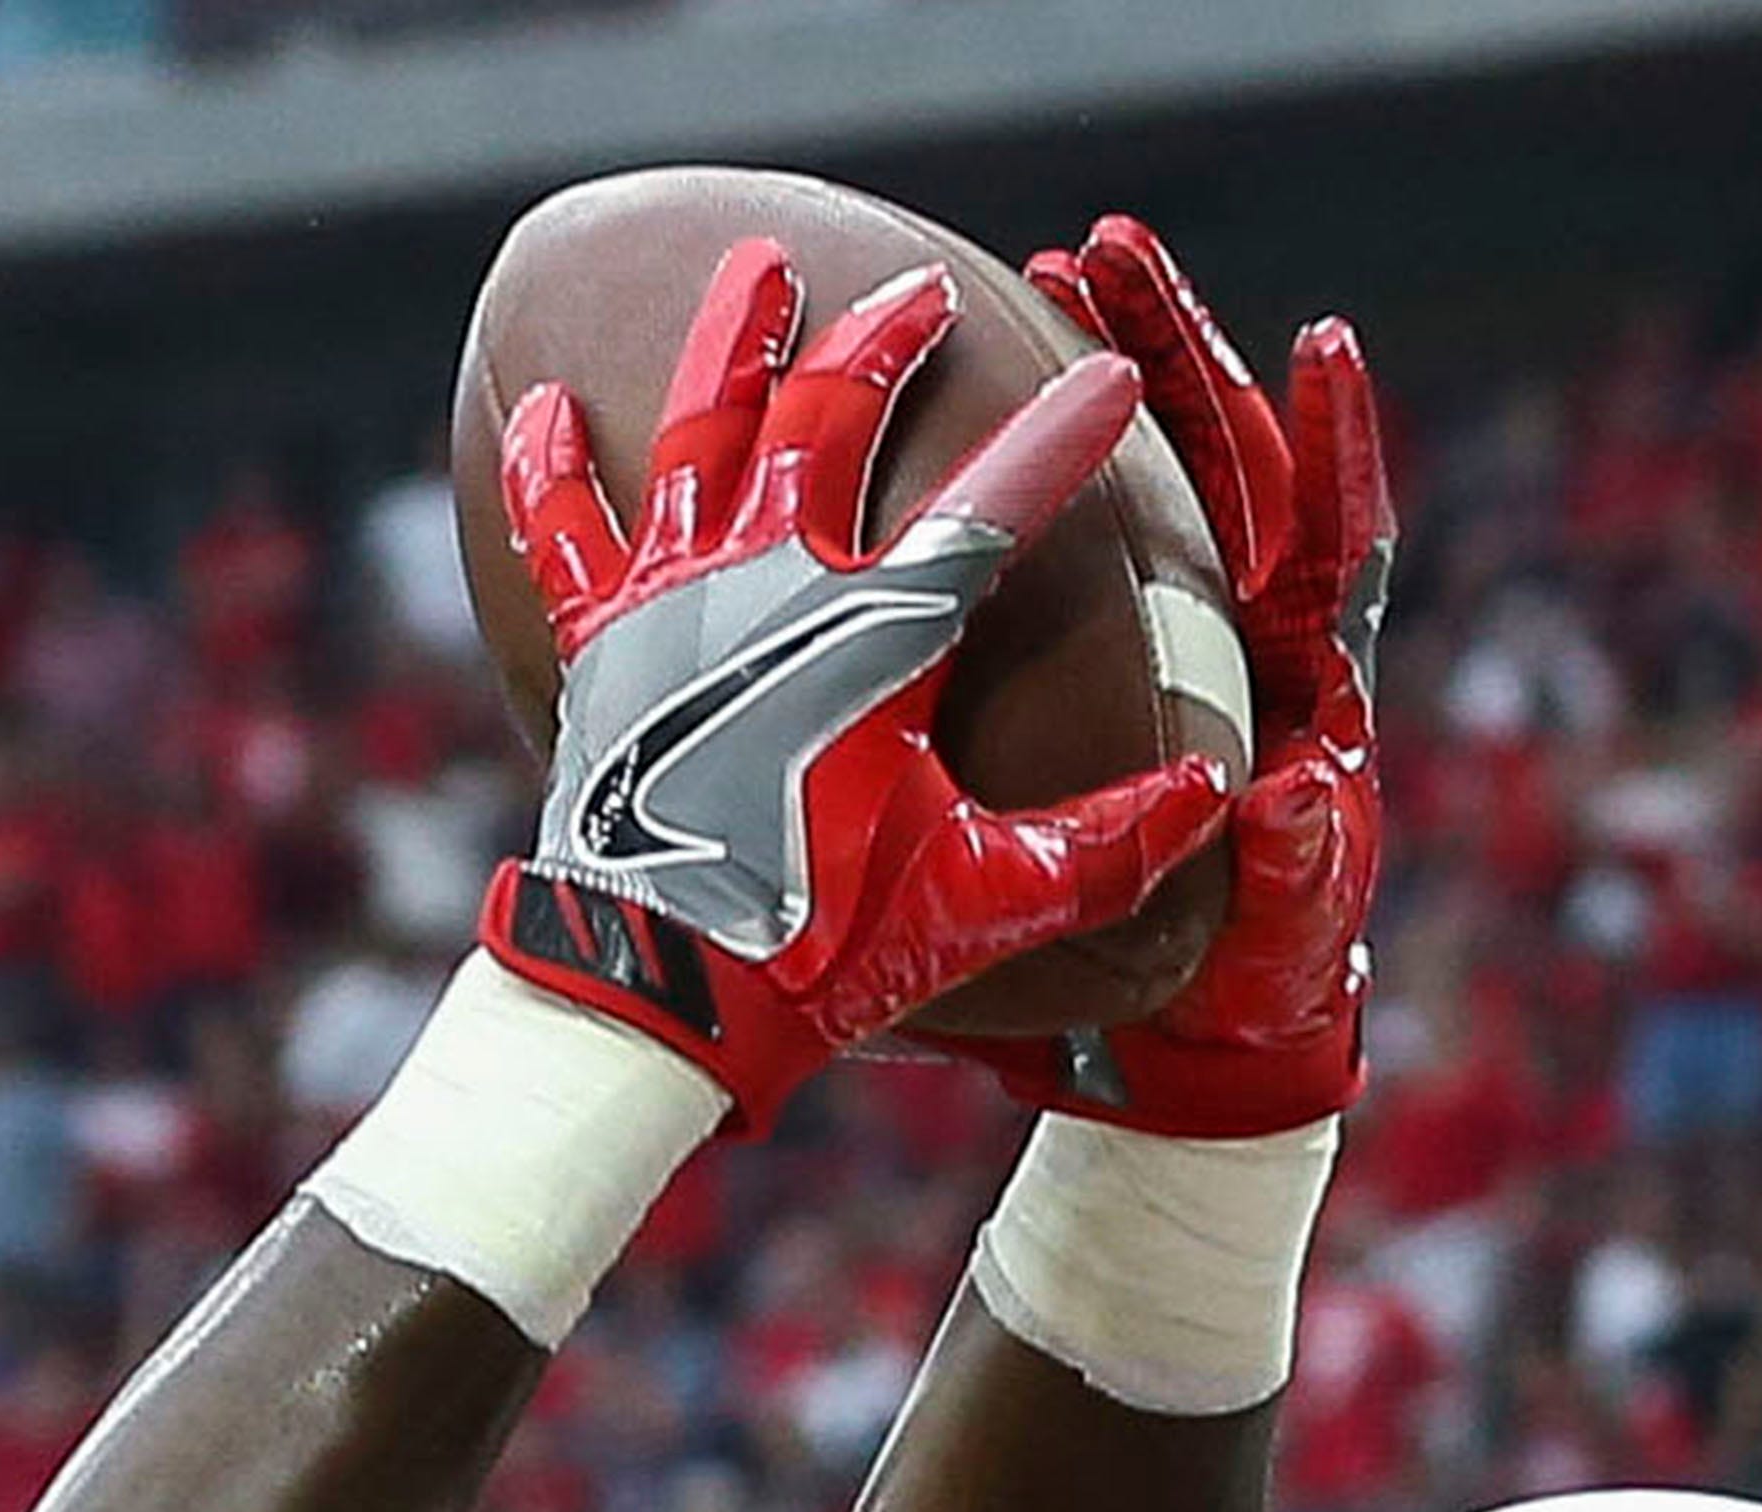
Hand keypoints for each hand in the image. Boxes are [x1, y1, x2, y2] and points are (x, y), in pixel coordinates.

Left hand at [483, 237, 1233, 1133]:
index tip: (1112, 380)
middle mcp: (774, 584)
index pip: (997, 501)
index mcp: (881, 636)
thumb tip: (1213, 792)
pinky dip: (554, 462)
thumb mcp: (992, 901)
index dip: (1064, 433)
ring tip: (761, 269)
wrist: (660, 992)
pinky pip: (563, 525)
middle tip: (920, 293)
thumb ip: (1112, 844)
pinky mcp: (599, 641)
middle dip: (888, 336)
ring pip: (707, 425)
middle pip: (834, 411)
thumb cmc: (830, 950)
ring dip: (741, 335)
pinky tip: (548, 402)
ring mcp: (675, 599)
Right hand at [942, 215, 1395, 1139]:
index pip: (1344, 536)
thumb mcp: (1275, 942)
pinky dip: (1038, 463)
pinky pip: (1085, 540)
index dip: (1337, 441)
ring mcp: (1185, 639)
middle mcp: (1259, 637)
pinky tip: (978, 395)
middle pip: (1231, 459)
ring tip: (1037, 275)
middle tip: (1108, 246)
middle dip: (1176, 347)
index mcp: (1314, 684)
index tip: (1322, 341)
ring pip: (1153, 476)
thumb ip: (1293, 876)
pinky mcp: (1115, 663)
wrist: (1201, 1034)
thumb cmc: (1255, 988)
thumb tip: (1295, 799)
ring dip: (1104, 372)